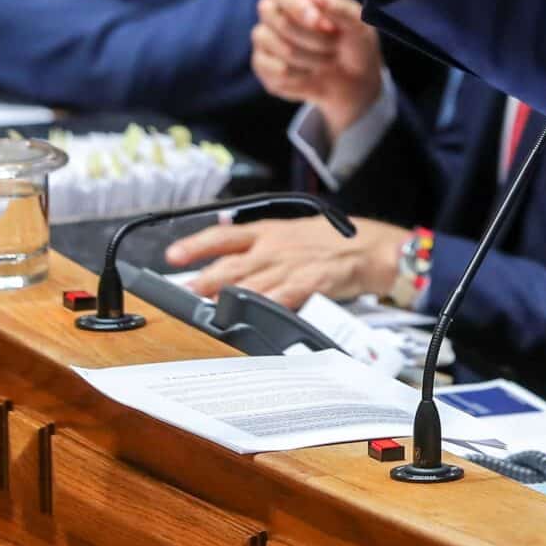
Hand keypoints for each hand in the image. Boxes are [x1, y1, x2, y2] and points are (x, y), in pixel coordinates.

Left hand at [167, 215, 407, 307]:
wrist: (373, 248)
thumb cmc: (338, 241)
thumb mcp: (296, 230)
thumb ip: (265, 240)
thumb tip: (232, 245)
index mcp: (271, 231)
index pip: (224, 236)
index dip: (195, 245)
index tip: (172, 255)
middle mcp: (275, 248)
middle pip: (230, 264)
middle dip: (203, 280)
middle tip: (184, 292)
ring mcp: (290, 267)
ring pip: (248, 284)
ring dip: (224, 299)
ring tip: (206, 310)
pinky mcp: (308, 285)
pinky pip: (278, 298)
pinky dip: (260, 308)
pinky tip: (247, 316)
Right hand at [251, 0, 382, 136]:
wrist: (353, 79)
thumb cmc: (354, 42)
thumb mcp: (358, 24)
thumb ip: (340, 8)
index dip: (299, 7)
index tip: (324, 25)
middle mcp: (274, 10)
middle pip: (273, 17)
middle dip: (311, 37)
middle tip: (335, 43)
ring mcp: (264, 37)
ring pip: (272, 43)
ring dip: (309, 57)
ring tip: (328, 59)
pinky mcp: (262, 64)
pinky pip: (273, 69)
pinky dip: (300, 75)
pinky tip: (312, 73)